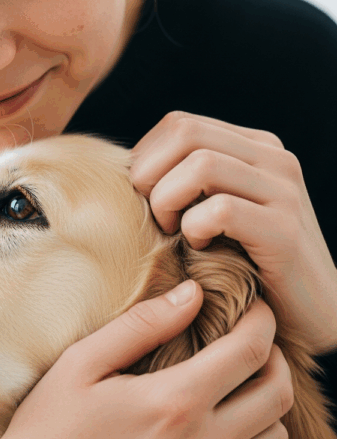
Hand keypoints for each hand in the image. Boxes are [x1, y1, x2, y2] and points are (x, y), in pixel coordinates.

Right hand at [0, 282, 293, 438]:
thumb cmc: (52, 424)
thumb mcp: (82, 364)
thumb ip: (140, 326)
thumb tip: (191, 294)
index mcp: (173, 403)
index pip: (248, 353)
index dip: (262, 320)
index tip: (255, 305)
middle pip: (276, 394)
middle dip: (275, 357)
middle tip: (252, 337)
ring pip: (275, 434)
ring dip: (265, 399)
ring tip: (237, 377)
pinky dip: (254, 434)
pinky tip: (223, 415)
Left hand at [130, 111, 336, 354]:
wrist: (314, 315)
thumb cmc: (245, 264)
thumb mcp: (214, 211)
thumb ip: (185, 181)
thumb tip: (124, 171)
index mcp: (253, 146)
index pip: (179, 124)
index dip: (145, 159)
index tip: (142, 200)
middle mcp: (274, 157)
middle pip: (185, 132)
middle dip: (150, 175)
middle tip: (152, 216)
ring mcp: (284, 191)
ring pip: (201, 165)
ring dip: (168, 202)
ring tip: (174, 233)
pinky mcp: (285, 230)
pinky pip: (220, 210)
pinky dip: (195, 229)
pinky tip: (199, 249)